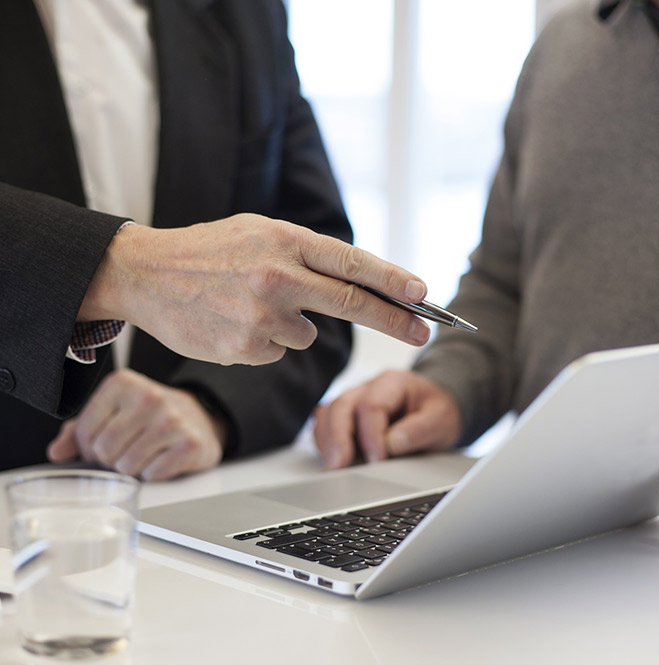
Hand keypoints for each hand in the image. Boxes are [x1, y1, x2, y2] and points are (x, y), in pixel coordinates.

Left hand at [46, 369, 225, 481]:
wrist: (199, 418)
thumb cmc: (148, 417)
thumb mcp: (112, 412)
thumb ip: (78, 430)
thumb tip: (56, 452)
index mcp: (122, 384)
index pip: (84, 431)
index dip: (89, 446)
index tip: (104, 442)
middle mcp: (149, 397)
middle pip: (105, 450)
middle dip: (111, 459)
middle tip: (125, 451)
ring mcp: (172, 420)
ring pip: (127, 466)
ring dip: (131, 468)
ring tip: (144, 453)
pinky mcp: (190, 443)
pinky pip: (153, 474)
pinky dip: (153, 473)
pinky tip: (162, 458)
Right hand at [80, 214, 430, 365]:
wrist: (146, 274)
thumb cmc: (209, 251)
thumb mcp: (259, 232)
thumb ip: (305, 255)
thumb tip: (357, 284)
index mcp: (284, 240)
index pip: (352, 263)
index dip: (393, 281)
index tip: (423, 294)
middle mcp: (278, 277)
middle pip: (352, 304)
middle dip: (395, 320)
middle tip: (424, 331)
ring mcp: (261, 317)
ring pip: (306, 334)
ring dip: (291, 325)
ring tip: (248, 304)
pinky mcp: (245, 349)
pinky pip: (277, 351)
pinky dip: (264, 341)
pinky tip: (234, 322)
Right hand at [313, 370, 461, 468]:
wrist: (434, 410)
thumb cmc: (436, 412)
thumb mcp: (442, 419)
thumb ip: (420, 429)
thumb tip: (392, 443)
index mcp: (393, 382)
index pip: (371, 405)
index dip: (371, 434)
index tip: (377, 460)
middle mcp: (368, 388)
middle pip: (342, 405)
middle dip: (338, 437)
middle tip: (339, 465)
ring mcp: (354, 400)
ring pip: (328, 413)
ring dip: (327, 440)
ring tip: (332, 466)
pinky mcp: (346, 417)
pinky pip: (325, 424)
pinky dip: (324, 442)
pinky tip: (332, 459)